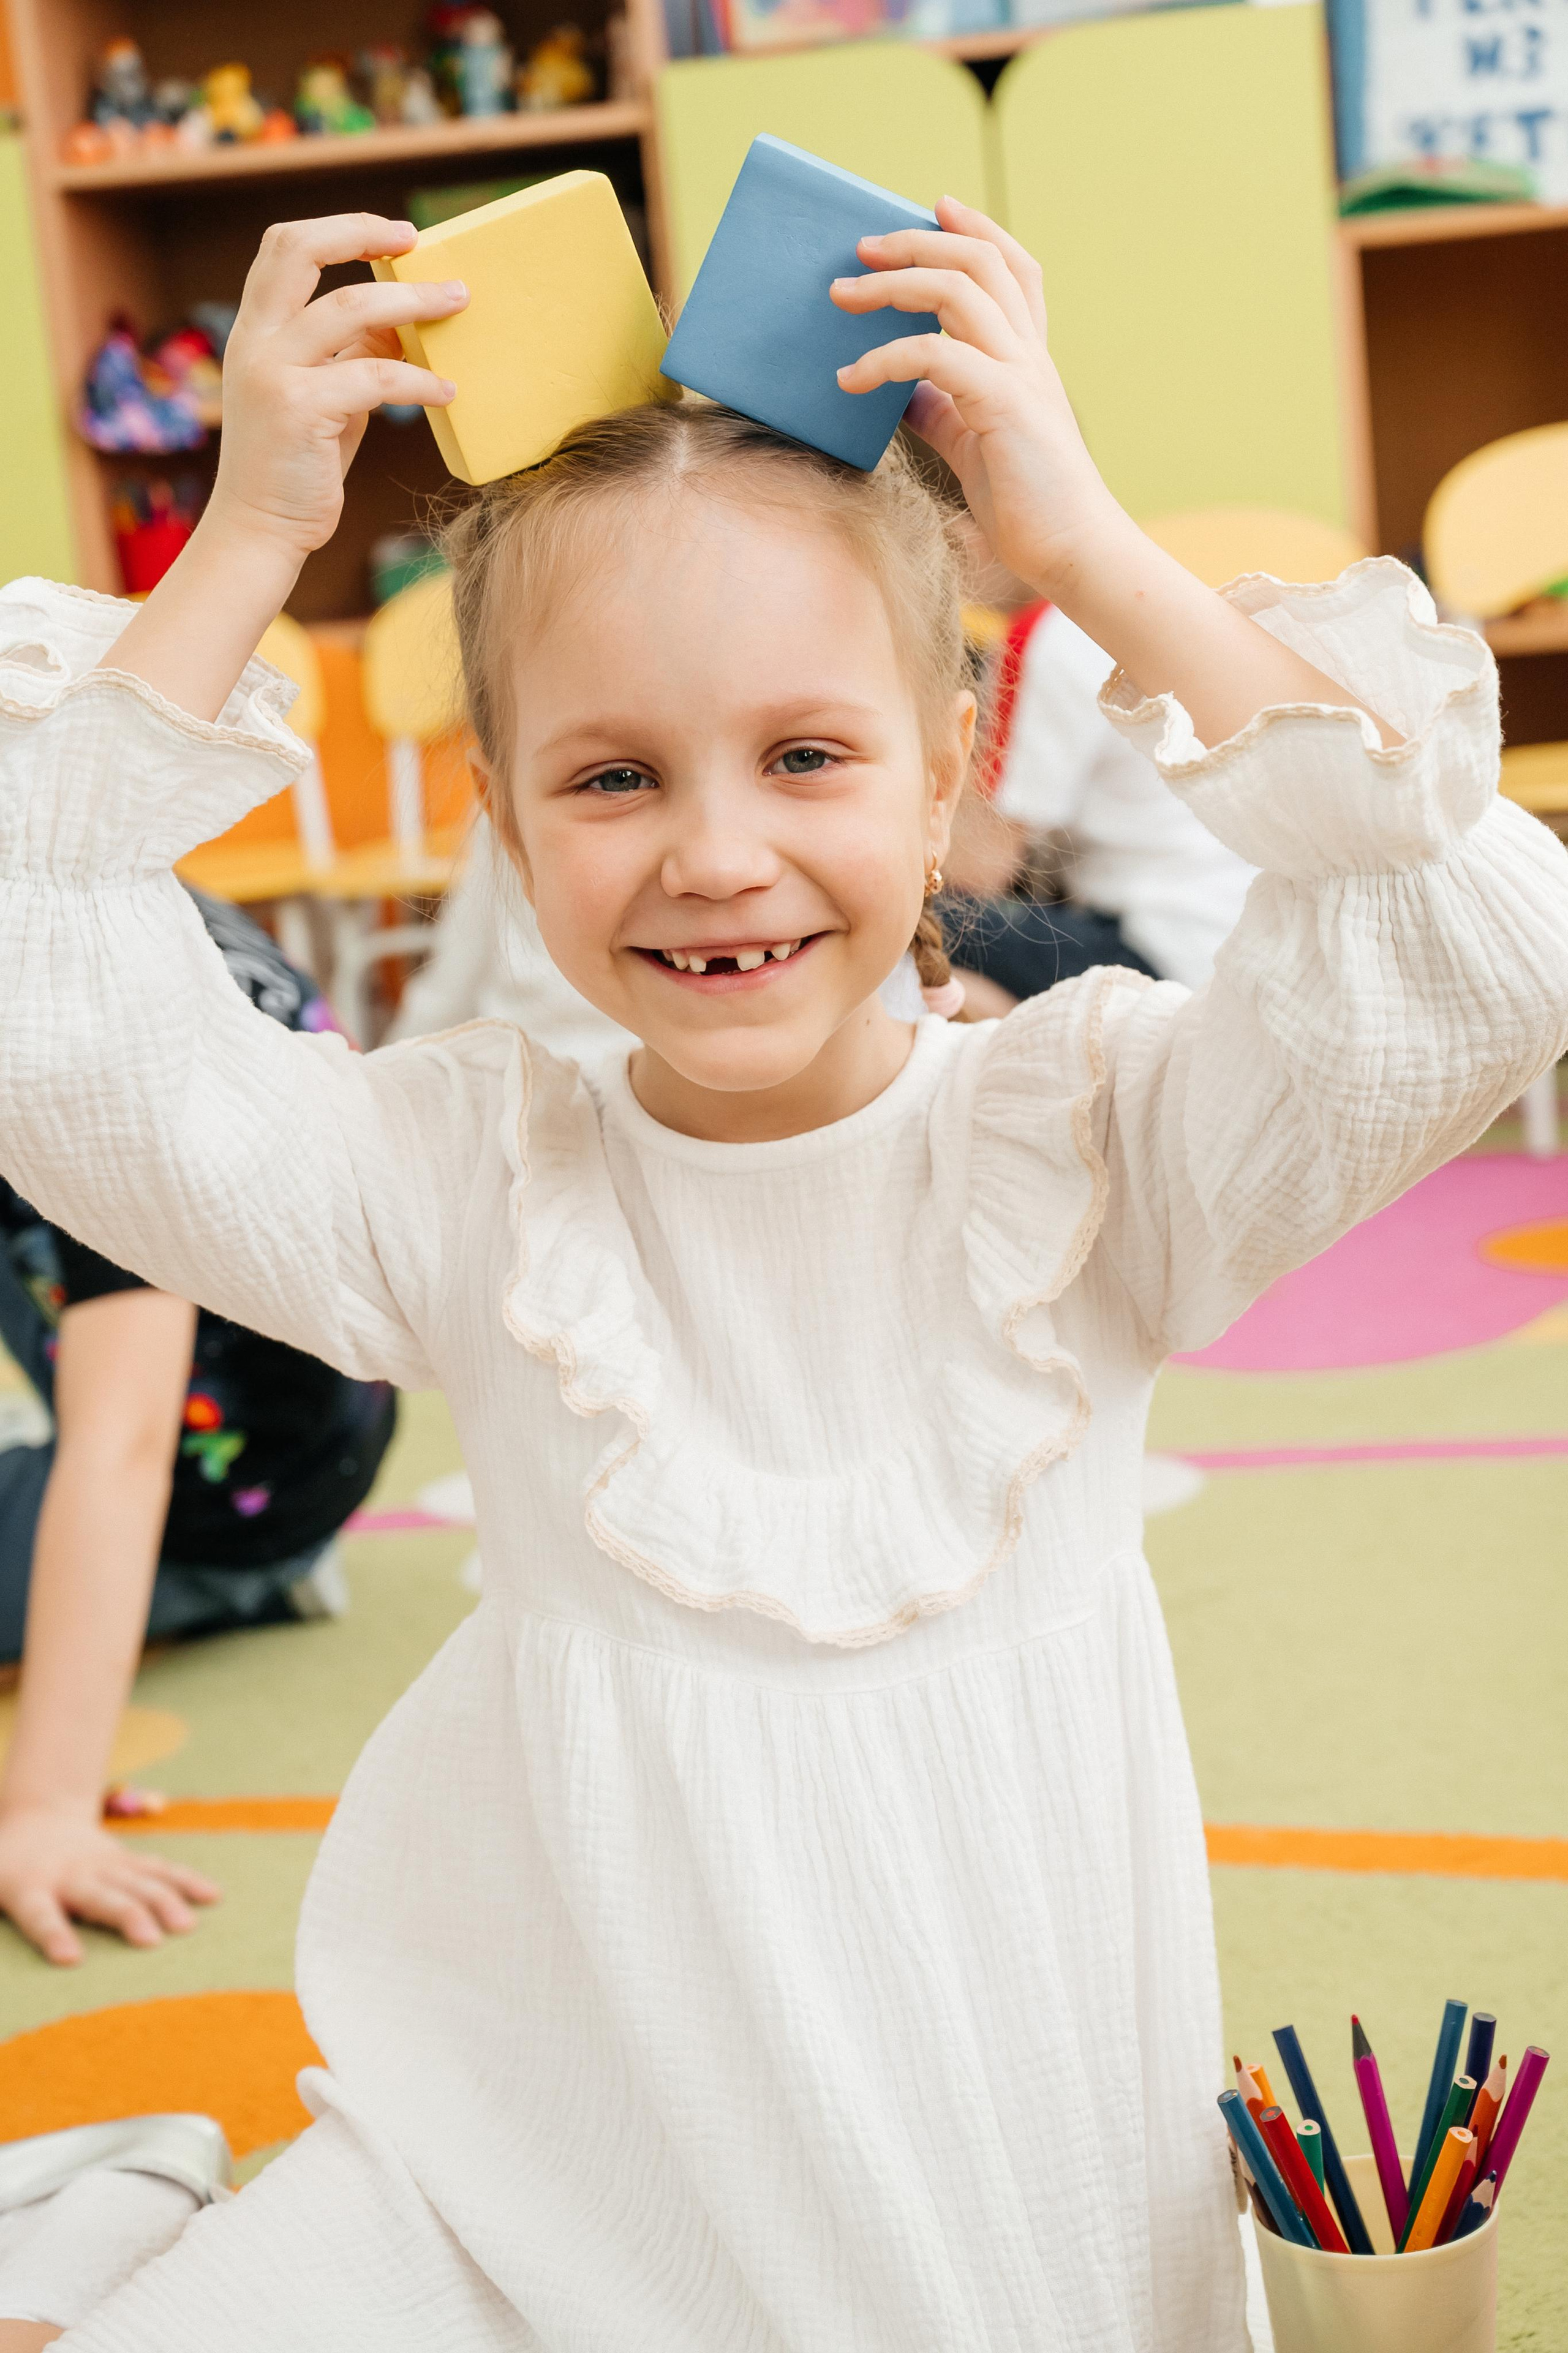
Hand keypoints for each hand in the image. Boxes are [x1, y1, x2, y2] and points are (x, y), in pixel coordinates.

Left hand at [0, 1804, 218, 1965]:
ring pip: (138, 1881)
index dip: (54, 1935)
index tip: (70, 1959)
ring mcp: (104, 1864)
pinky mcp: (127, 1860)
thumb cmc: (6, 1869)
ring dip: (164, 1902)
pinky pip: (160, 1869)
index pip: (40, 1915)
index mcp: (29, 1888)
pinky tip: (212, 1895)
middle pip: (101, 1897)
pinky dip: (186, 1881)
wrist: (36, 1821)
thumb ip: (3, 1906)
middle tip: (150, 1941)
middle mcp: (71, 1875)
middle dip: (127, 1917)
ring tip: (187, 1927)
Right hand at [207, 212, 468, 568]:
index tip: (393, 236)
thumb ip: (350, 356)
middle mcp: (255, 342)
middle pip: (298, 250)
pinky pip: (374, 376)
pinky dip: (418, 379)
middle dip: (360, 233)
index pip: (284, 249)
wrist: (260, 531)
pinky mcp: (298, 410)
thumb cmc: (296, 467)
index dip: (339, 228)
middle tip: (419, 242)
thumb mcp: (323, 398)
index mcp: (256, 332)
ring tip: (457, 305)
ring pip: (349, 309)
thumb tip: (402, 321)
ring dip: (411, 302)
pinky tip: (447, 391)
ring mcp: (271, 373)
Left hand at [830, 196, 1124, 601]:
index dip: (976, 230)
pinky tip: (850, 378)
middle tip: (860, 247)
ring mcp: (1020, 374)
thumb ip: (943, 410)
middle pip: (980, 263)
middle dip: (917, 243)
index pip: (1013, 269)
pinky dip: (884, 359)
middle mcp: (1028, 354)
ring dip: (891, 284)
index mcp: (1027, 359)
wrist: (1072, 551)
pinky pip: (935, 357)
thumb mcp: (974, 444)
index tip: (935, 207)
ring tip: (841, 296)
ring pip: (958, 291)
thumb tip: (902, 394)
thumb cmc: (1028, 505)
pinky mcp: (1003, 405)